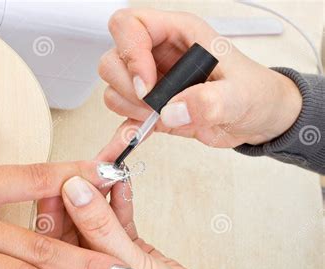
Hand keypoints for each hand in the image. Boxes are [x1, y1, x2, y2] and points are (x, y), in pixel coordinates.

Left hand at [39, 177, 253, 268]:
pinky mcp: (127, 253)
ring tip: (109, 165)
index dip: (58, 204)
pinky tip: (121, 183)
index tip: (66, 175)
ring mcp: (103, 263)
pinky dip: (121, 203)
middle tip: (90, 164)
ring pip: (97, 220)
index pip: (50, 240)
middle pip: (73, 225)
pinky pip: (118, 223)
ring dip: (103, 192)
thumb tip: (73, 188)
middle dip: (83, 192)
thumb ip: (99, 227)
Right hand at [97, 8, 301, 156]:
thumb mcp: (240, 94)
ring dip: (129, 108)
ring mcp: (152, 83)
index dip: (130, 52)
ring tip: (158, 117)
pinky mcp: (152, 109)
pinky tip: (128, 142)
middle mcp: (159, 55)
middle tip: (152, 103)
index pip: (130, 25)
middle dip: (127, 87)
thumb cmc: (253, 92)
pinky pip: (124, 118)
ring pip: (114, 89)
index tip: (147, 84)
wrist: (256, 117)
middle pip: (113, 59)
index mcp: (178, 33)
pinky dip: (124, 132)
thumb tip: (173, 110)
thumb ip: (210, 101)